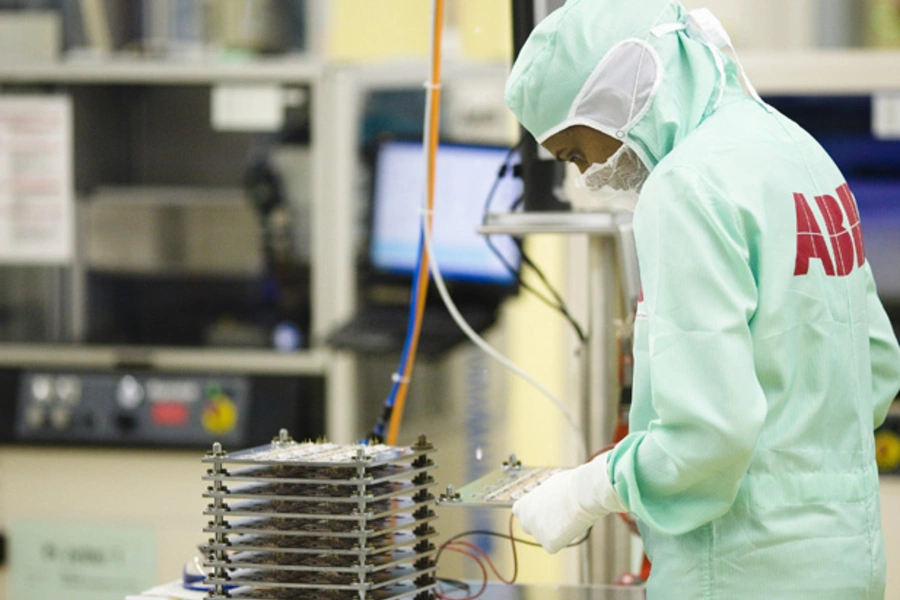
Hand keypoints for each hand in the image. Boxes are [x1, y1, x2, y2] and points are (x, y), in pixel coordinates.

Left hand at [511, 451, 625, 553]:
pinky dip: (563, 539)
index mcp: (524, 504)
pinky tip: (571, 527)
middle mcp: (526, 520)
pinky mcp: (549, 544)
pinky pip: (555, 545)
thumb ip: (541, 498)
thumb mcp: (549, 487)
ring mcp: (537, 534)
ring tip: (569, 517)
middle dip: (539, 524)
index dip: (530, 511)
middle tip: (556, 516)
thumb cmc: (569, 485)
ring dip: (554, 531)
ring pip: (545, 536)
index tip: (540, 508)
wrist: (581, 493)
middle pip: (528, 527)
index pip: (519, 511)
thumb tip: (546, 504)